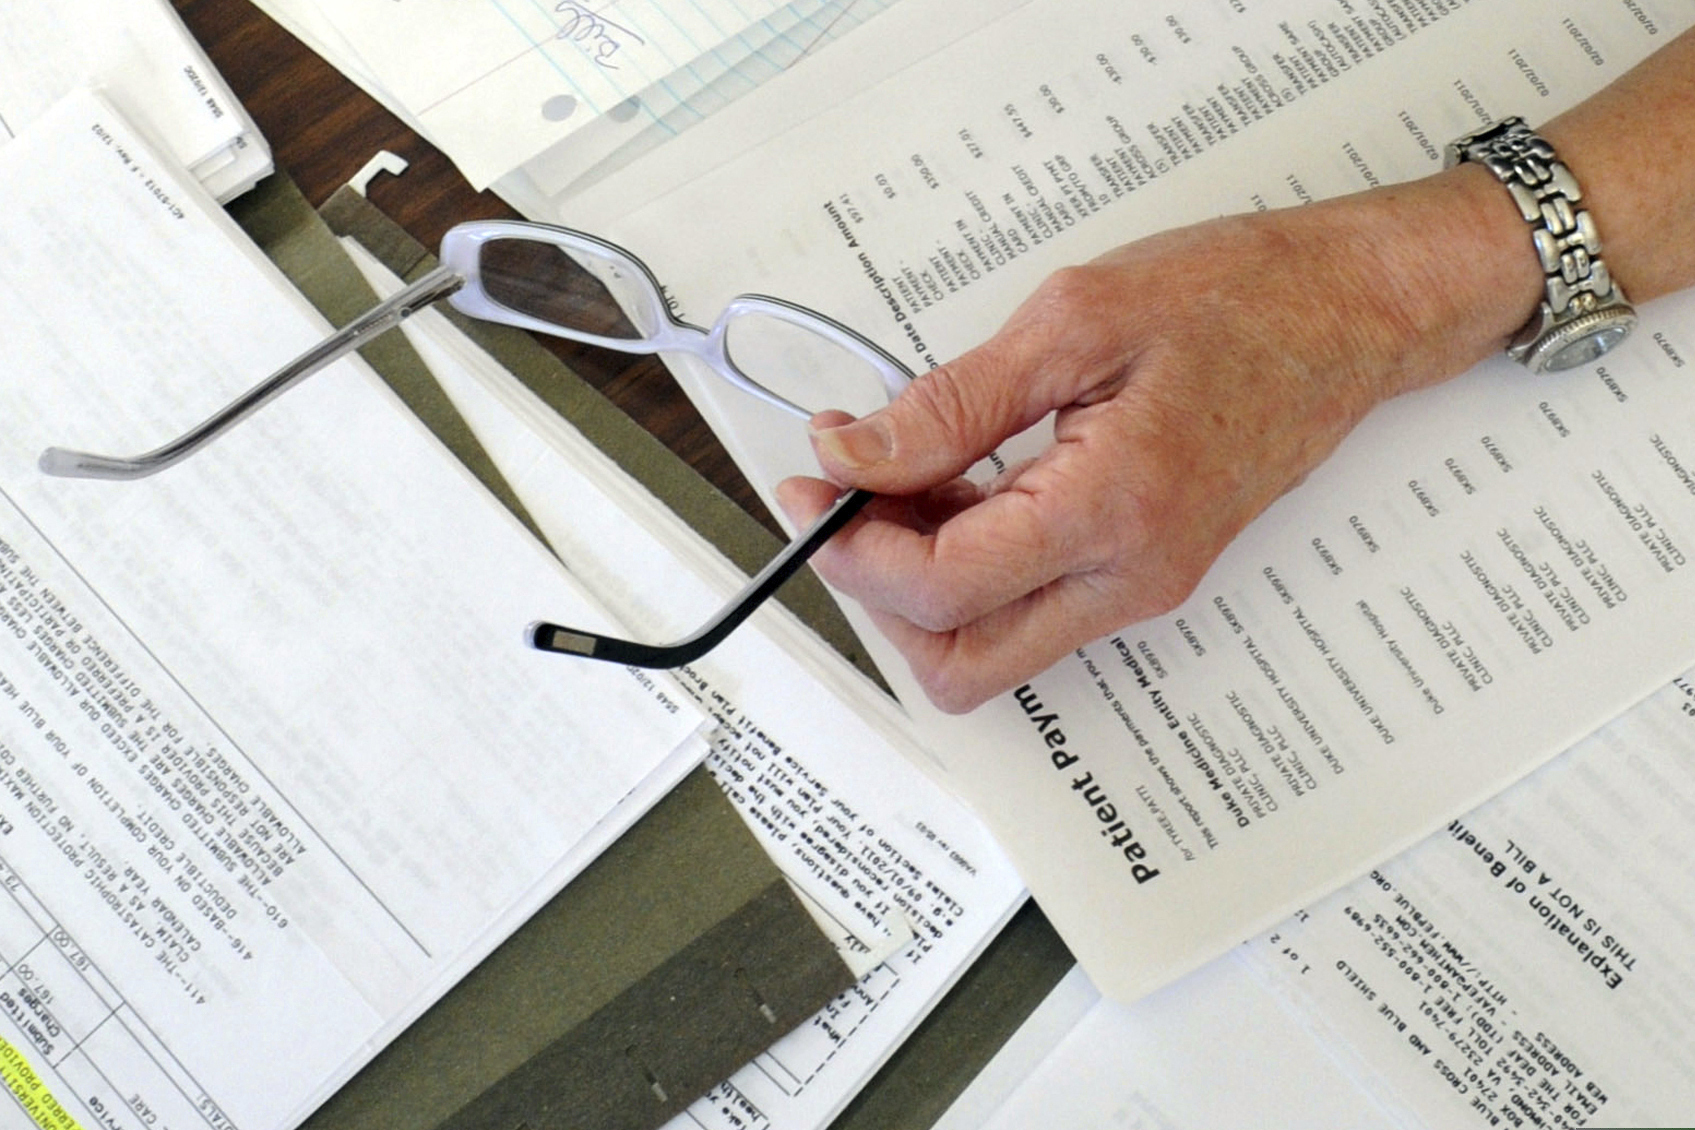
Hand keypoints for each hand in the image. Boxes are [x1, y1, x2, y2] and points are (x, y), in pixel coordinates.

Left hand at [777, 170, 1539, 711]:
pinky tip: (952, 485)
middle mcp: (1131, 577)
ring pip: (992, 645)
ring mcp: (1141, 586)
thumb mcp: (1073, 322)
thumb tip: (854, 455)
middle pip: (961, 663)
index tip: (813, 486)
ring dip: (921, 583)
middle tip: (847, 502)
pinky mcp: (1142, 574)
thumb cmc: (1240, 300)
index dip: (854, 547)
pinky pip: (1030, 608)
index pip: (944, 588)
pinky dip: (969, 565)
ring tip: (899, 476)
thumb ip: (949, 404)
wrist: (1350, 315)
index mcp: (1114, 512)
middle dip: (880, 594)